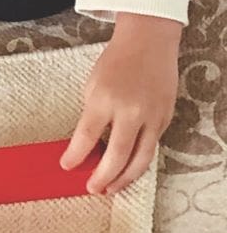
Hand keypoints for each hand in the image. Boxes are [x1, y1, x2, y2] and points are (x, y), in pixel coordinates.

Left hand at [62, 12, 181, 194]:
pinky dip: (139, 162)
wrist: (149, 43)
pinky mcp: (166, 119)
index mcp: (105, 100)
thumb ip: (92, 116)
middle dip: (103, 176)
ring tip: (110, 189)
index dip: (76, 156)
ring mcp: (152, 116)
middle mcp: (131, 111)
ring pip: (141, 158)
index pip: (88, 137)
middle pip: (118, 155)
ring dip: (125, 178)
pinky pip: (152, 147)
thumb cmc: (115, 62)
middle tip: (92, 189)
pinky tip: (127, 170)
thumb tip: (87, 146)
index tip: (67, 167)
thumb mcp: (92, 86)